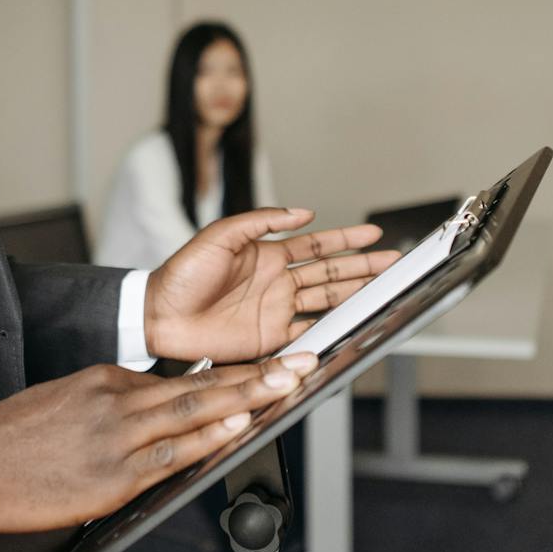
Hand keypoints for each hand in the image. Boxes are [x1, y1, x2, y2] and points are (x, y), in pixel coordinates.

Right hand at [0, 355, 315, 532]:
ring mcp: (119, 436)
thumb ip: (113, 403)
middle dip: (258, 375)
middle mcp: (119, 399)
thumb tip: (156, 414)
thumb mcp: (66, 400)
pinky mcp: (113, 474)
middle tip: (300, 362)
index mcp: (108, 378)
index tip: (271, 366)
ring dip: (247, 399)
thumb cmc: (13, 437)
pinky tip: (236, 430)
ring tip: (287, 387)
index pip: (185, 376)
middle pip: (202, 385)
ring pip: (194, 411)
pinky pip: (171, 455)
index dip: (234, 373)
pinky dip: (207, 439)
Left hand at [143, 209, 398, 363]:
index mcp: (268, 254)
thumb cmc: (182, 273)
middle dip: (363, 267)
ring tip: (384, 288)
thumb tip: (303, 213)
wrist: (159, 315)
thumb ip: (260, 221)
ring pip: (326, 300)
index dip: (346, 240)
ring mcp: (276, 310)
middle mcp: (278, 282)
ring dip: (355, 294)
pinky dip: (330, 330)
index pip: (317, 244)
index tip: (373, 234)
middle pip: (331, 272)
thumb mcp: (220, 235)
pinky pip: (306, 334)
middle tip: (393, 262)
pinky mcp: (269, 338)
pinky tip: (352, 324)